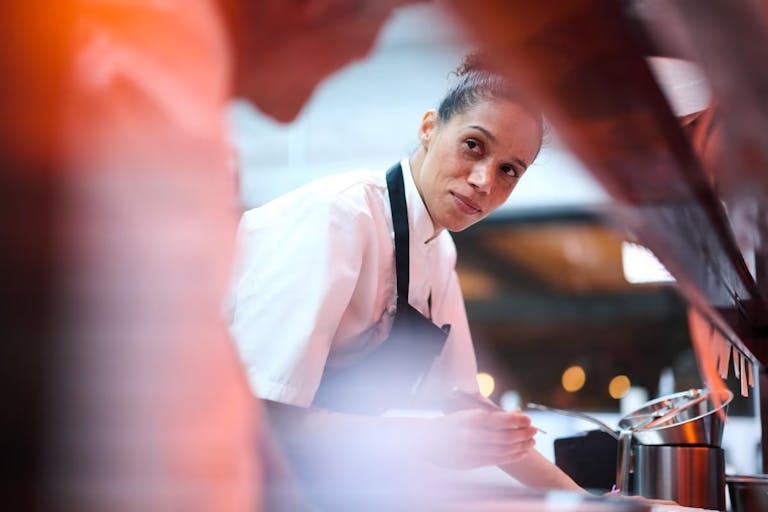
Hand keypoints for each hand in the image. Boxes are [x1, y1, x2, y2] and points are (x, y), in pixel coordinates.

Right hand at [415, 409, 537, 468]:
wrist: (426, 441)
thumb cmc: (450, 424)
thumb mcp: (468, 413)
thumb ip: (491, 415)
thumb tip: (516, 413)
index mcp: (469, 419)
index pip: (499, 420)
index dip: (516, 421)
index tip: (528, 418)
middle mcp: (471, 436)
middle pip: (504, 437)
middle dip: (522, 434)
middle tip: (535, 430)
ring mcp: (471, 451)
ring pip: (503, 450)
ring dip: (521, 446)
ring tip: (531, 441)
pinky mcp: (472, 462)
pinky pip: (497, 460)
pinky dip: (512, 456)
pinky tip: (521, 453)